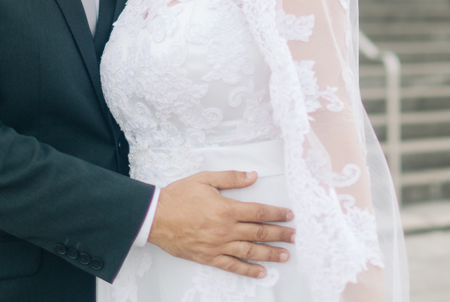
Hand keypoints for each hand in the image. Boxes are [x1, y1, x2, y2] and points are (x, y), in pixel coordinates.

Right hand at [148, 171, 294, 279]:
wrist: (155, 217)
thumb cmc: (178, 197)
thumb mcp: (205, 179)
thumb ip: (231, 178)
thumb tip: (252, 176)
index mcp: (226, 209)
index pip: (259, 212)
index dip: (277, 214)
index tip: (289, 215)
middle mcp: (225, 230)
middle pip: (259, 233)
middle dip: (279, 234)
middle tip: (294, 236)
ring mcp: (217, 246)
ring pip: (250, 251)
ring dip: (269, 253)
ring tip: (284, 255)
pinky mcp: (208, 257)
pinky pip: (232, 266)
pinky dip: (247, 270)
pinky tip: (261, 272)